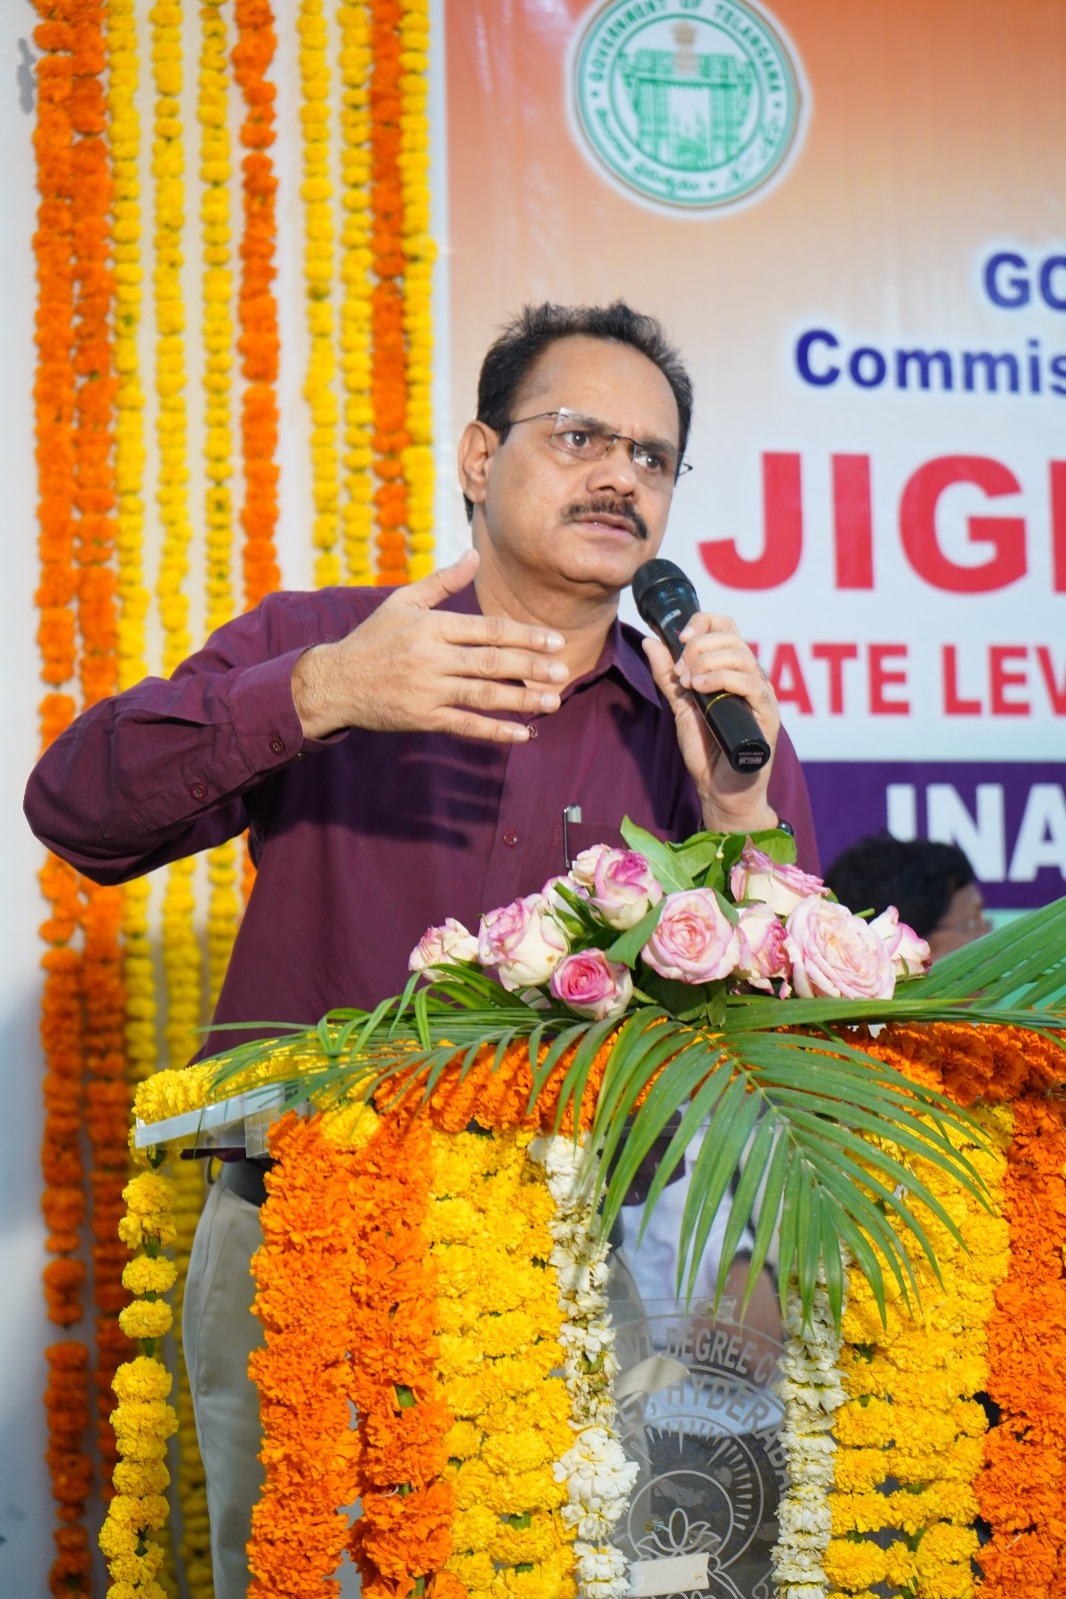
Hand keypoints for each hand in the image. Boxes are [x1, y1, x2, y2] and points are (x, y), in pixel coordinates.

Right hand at [291, 549, 569, 741]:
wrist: (334, 682)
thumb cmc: (373, 639)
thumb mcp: (403, 602)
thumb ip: (443, 581)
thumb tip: (476, 554)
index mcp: (430, 626)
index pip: (487, 630)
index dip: (525, 636)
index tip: (555, 641)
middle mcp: (431, 658)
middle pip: (491, 662)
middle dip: (531, 667)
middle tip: (563, 671)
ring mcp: (427, 691)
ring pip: (483, 695)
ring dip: (521, 699)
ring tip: (553, 700)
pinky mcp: (422, 718)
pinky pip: (465, 725)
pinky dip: (495, 730)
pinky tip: (522, 733)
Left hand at [642, 611, 779, 833]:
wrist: (718, 789)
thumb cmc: (705, 749)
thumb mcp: (679, 705)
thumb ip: (667, 675)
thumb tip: (651, 641)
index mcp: (732, 670)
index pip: (726, 627)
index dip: (703, 622)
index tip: (679, 638)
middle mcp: (750, 677)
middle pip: (732, 636)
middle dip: (698, 647)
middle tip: (681, 673)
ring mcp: (761, 695)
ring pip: (742, 655)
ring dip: (707, 663)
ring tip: (689, 685)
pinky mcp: (767, 715)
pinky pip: (752, 684)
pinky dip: (722, 680)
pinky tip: (701, 691)